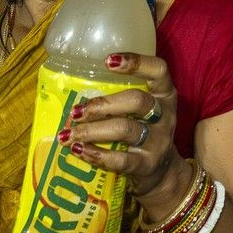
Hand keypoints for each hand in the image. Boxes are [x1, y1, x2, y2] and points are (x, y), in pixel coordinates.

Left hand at [63, 52, 183, 205]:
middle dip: (103, 104)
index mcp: (164, 94)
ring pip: (125, 130)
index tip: (107, 61)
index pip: (159, 70)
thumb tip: (73, 92)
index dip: (136, 62)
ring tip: (68, 134)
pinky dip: (96, 155)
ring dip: (92, 131)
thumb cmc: (143, 131)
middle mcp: (165, 115)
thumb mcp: (143, 111)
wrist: (162, 172)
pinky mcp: (147, 164)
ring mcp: (159, 140)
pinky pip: (120, 159)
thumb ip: (120, 99)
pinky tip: (79, 150)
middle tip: (76, 111)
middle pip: (137, 101)